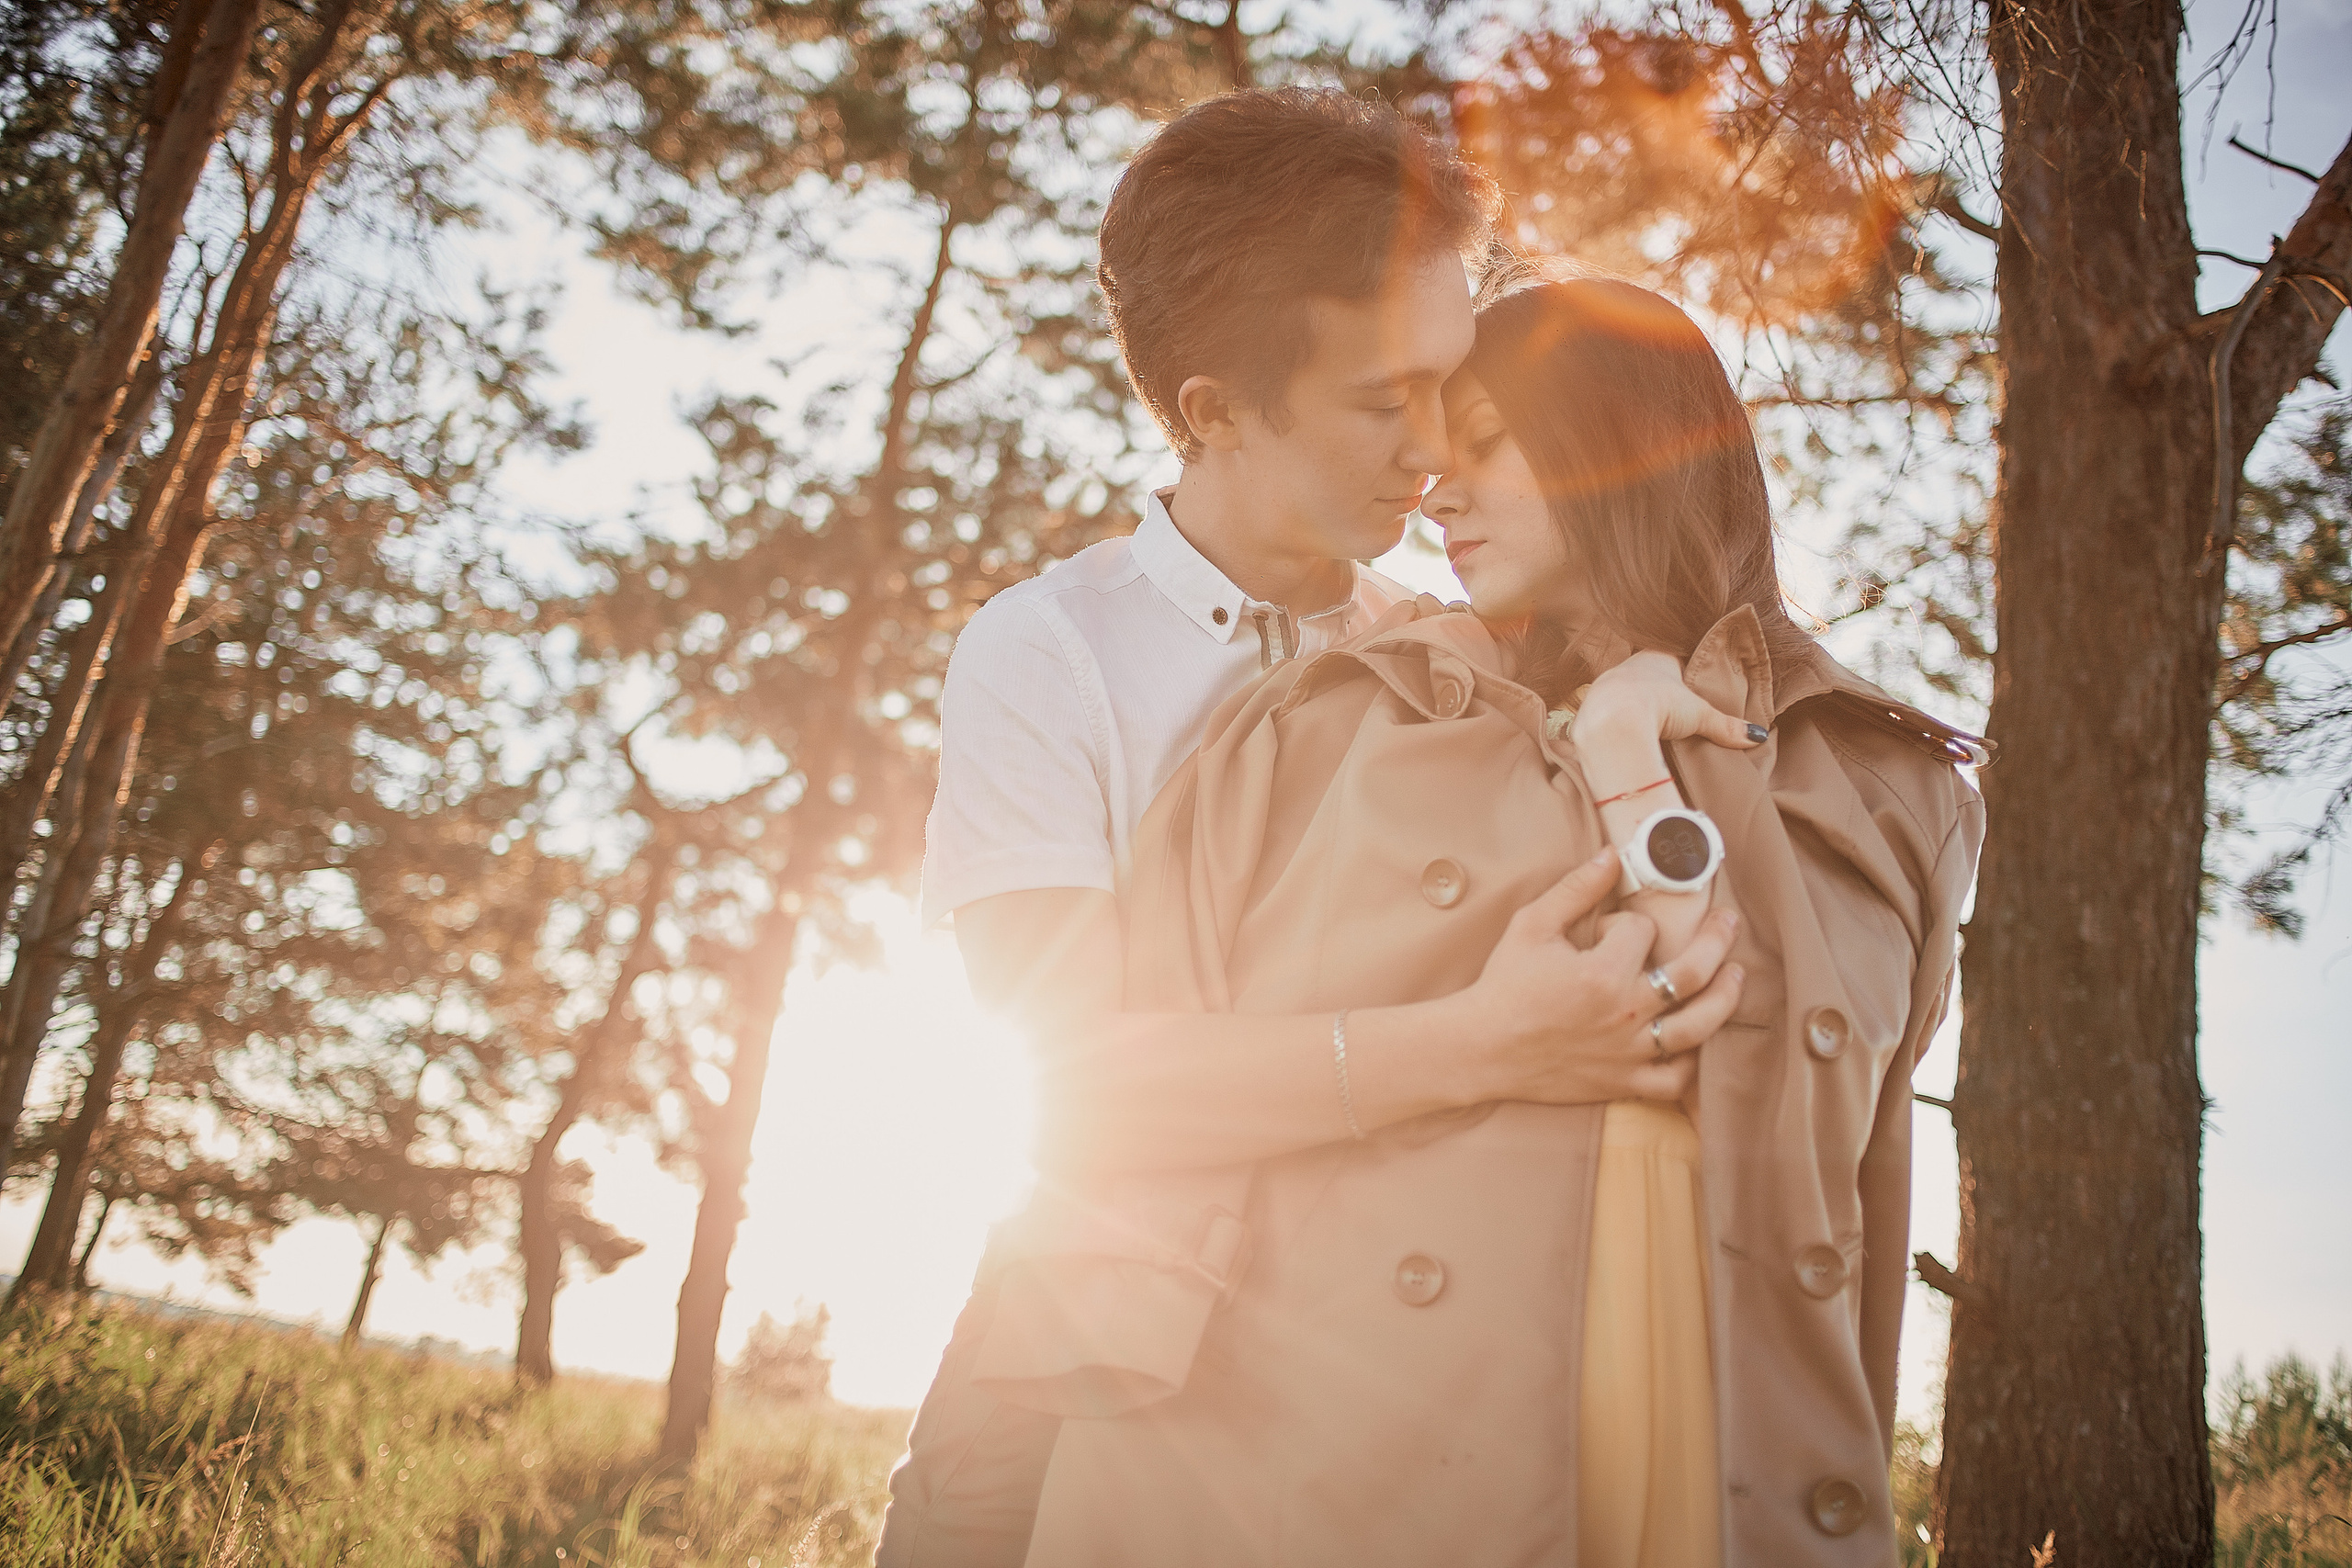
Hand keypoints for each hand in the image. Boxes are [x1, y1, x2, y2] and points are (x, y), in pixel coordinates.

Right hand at [1455, 848, 1742, 1105]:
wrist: (1480, 1048)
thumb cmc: (1503, 985)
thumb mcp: (1532, 926)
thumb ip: (1576, 889)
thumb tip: (1614, 855)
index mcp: (1602, 972)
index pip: (1642, 931)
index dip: (1629, 923)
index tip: (1609, 930)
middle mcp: (1624, 1013)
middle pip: (1694, 973)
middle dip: (1717, 940)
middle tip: (1729, 923)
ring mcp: (1628, 1052)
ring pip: (1699, 1027)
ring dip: (1726, 997)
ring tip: (1736, 975)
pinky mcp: (1623, 1083)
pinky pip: (1674, 1079)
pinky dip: (1694, 1063)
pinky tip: (1700, 1039)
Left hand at [1575, 650, 1761, 751]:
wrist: (1610, 723)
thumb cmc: (1656, 706)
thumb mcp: (1698, 715)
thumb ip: (1726, 725)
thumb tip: (1755, 737)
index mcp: (1653, 656)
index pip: (1671, 658)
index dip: (1682, 671)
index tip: (1690, 686)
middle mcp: (1626, 667)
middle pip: (1646, 675)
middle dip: (1658, 690)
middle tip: (1673, 710)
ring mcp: (1604, 688)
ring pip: (1624, 694)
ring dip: (1634, 707)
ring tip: (1650, 726)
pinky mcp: (1589, 711)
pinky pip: (1606, 714)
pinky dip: (1616, 724)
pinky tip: (1623, 736)